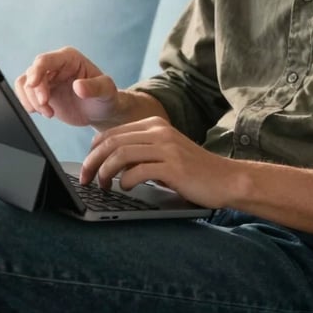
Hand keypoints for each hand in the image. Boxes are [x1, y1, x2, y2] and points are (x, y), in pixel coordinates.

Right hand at [15, 47, 121, 127]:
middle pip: (32, 73)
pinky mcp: (41, 92)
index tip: (33, 85)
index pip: (45, 60)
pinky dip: (29, 105)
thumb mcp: (106, 91)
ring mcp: (47, 79)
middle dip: (35, 93)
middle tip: (47, 109)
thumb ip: (94, 87)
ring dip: (31, 101)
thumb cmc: (106, 97)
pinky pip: (25, 94)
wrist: (102, 112)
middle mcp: (55, 65)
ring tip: (49, 113)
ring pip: (25, 83)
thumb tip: (78, 86)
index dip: (36, 71)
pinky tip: (45, 112)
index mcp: (69, 58)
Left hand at [79, 116, 237, 208]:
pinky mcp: (174, 167)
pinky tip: (124, 188)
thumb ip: (141, 152)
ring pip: (121, 154)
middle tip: (85, 179)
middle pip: (112, 142)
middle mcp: (159, 131)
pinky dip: (125, 181)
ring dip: (105, 172)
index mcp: (155, 124)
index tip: (86, 167)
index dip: (94, 150)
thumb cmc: (193, 171)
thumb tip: (107, 163)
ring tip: (102, 185)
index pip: (113, 132)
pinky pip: (138, 171)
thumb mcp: (164, 154)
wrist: (226, 179)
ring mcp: (167, 147)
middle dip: (93, 161)